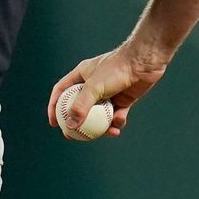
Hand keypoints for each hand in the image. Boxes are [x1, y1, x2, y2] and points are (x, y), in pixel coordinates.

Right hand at [46, 44, 167, 138]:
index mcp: (81, 76)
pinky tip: (118, 125)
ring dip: (101, 126)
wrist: (144, 62)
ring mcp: (109, 93)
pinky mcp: (124, 99)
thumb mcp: (94, 87)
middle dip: (77, 123)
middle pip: (80, 106)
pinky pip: (116, 114)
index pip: (62, 92)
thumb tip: (70, 126)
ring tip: (103, 135)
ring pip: (99, 114)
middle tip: (73, 136)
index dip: (54, 107)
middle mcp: (93, 85)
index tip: (54, 123)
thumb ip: (81, 107)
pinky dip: (117, 121)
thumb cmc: (116, 69)